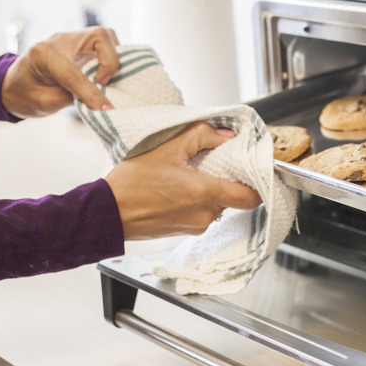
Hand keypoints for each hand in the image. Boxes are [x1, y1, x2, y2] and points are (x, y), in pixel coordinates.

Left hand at [1, 26, 119, 118]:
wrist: (16, 84)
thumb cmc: (26, 94)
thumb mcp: (46, 102)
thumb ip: (74, 99)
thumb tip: (103, 103)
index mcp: (43, 55)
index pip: (74, 72)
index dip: (92, 92)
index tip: (106, 108)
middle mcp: (60, 41)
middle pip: (99, 36)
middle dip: (110, 61)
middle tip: (104, 83)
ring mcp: (73, 40)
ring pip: (105, 36)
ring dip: (114, 57)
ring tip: (107, 78)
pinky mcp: (82, 45)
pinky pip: (106, 44)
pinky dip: (112, 57)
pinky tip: (108, 74)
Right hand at [104, 122, 261, 239]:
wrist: (106, 214)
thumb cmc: (131, 183)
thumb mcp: (166, 148)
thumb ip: (201, 136)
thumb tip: (227, 135)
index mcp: (205, 193)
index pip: (251, 196)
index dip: (259, 182)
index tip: (255, 168)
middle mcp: (206, 214)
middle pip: (235, 197)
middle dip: (230, 179)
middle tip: (216, 163)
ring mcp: (197, 225)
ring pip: (220, 205)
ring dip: (213, 189)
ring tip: (192, 174)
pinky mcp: (187, 230)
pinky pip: (205, 212)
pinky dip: (200, 199)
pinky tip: (181, 188)